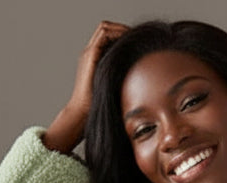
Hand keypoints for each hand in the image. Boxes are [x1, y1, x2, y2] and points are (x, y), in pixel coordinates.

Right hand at [43, 20, 128, 153]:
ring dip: (121, 28)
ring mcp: (89, 52)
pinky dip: (117, 33)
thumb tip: (143, 73)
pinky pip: (104, 34)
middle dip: (123, 29)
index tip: (139, 40)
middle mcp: (91, 53)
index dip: (123, 34)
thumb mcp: (115, 85)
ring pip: (105, 27)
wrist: (83, 111)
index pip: (109, 36)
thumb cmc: (100, 104)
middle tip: (139, 35)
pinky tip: (130, 40)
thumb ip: (123, 75)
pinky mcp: (90, 55)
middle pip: (107, 28)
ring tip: (136, 35)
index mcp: (96, 58)